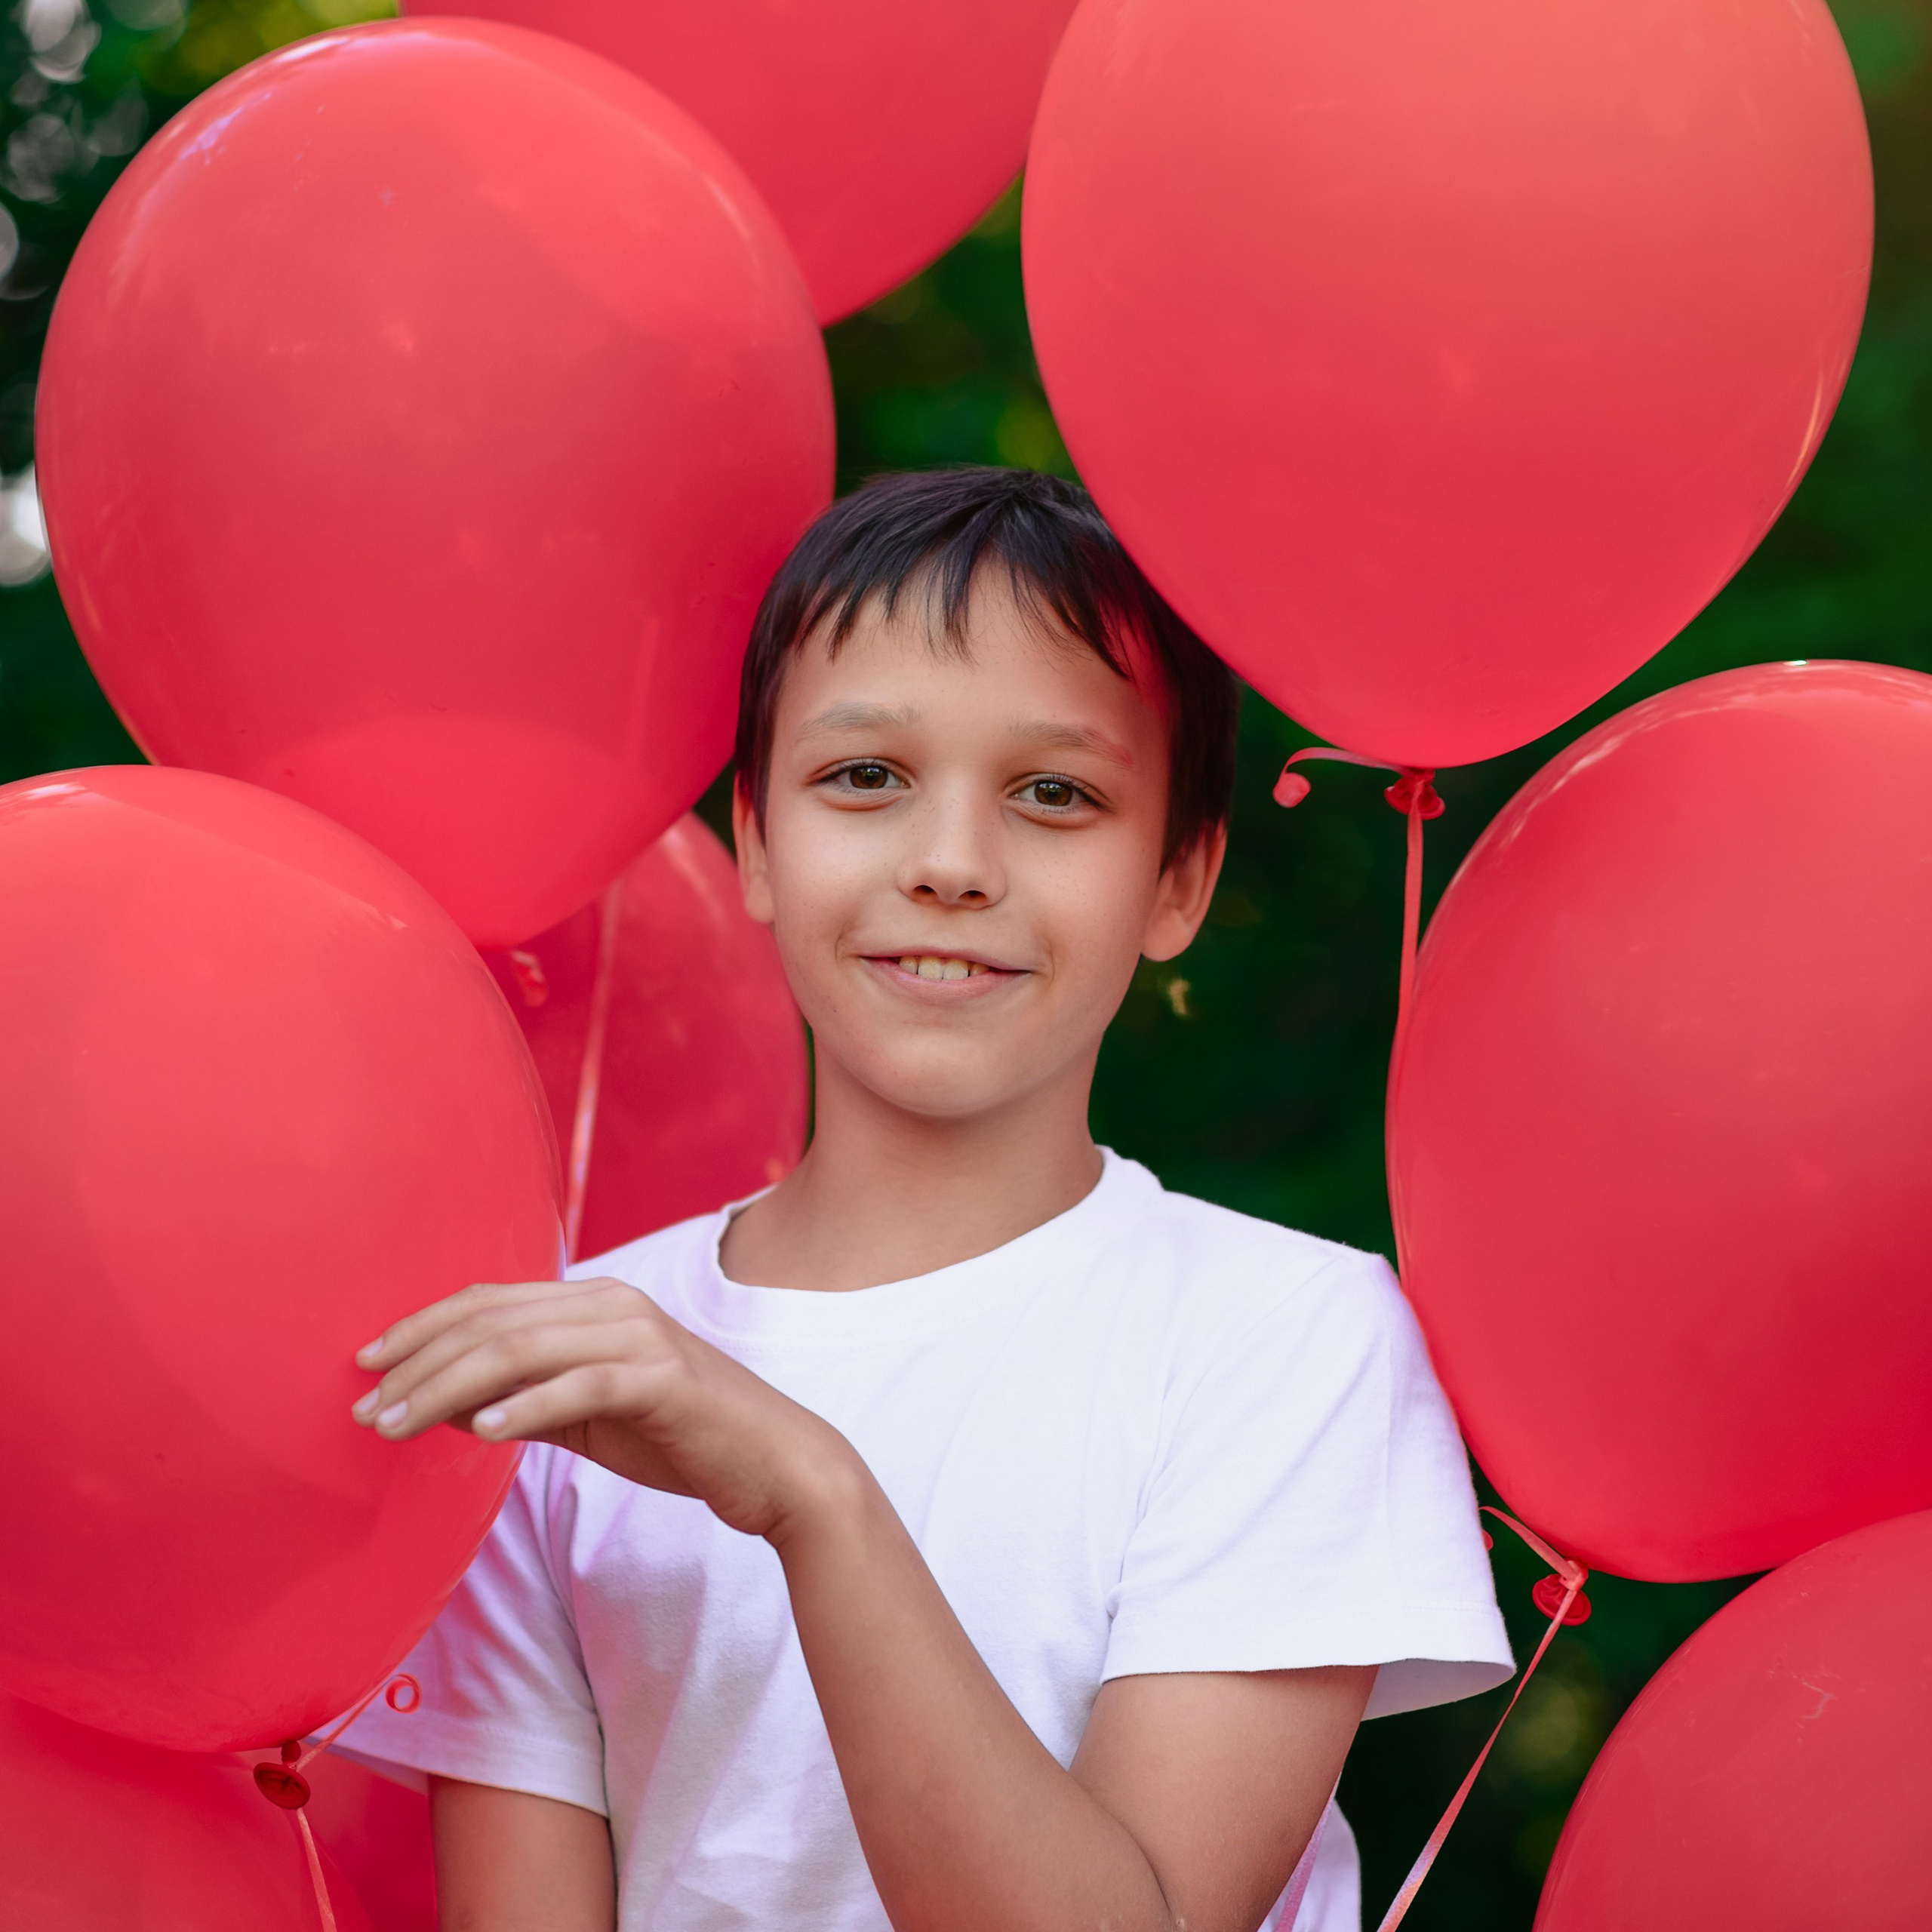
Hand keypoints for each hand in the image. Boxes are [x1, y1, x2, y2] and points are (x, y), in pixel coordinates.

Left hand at [350, 1278, 859, 1540]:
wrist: (775, 1462)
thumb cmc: (680, 1436)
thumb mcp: (591, 1412)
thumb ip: (530, 1398)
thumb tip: (447, 1406)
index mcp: (595, 1301)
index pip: (489, 1302)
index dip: (420, 1327)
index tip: (364, 1365)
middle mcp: (613, 1304)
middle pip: (493, 1323)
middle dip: (418, 1365)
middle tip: (364, 1410)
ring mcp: (640, 1337)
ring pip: (522, 1349)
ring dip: (447, 1389)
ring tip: (397, 1425)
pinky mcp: (662, 1379)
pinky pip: (579, 1386)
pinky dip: (525, 1405)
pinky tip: (479, 1431)